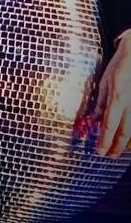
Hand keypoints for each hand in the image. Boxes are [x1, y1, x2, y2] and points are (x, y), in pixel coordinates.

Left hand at [87, 35, 130, 156]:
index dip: (104, 141)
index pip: (110, 125)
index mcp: (118, 98)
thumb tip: (94, 120)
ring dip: (128, 143)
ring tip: (120, 151)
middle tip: (109, 156)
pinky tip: (130, 140)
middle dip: (117, 147)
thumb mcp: (105, 82)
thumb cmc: (120, 66)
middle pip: (126, 132)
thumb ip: (101, 102)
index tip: (99, 151)